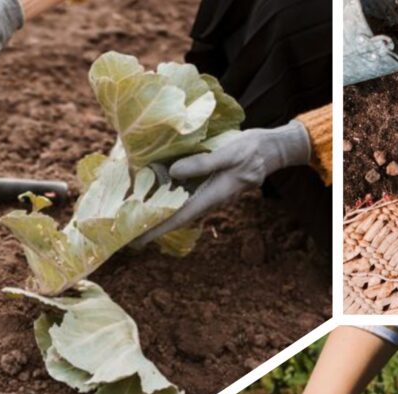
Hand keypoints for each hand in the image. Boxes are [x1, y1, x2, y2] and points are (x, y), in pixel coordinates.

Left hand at [132, 121, 311, 246]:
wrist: (269, 150)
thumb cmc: (250, 151)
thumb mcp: (228, 154)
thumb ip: (203, 164)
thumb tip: (173, 172)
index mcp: (213, 196)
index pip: (180, 217)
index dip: (158, 229)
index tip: (138, 240)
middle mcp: (209, 201)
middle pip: (177, 218)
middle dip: (154, 227)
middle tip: (128, 234)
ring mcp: (210, 196)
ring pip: (181, 209)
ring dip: (160, 215)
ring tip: (136, 218)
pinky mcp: (210, 188)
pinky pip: (187, 198)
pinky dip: (170, 200)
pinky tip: (156, 196)